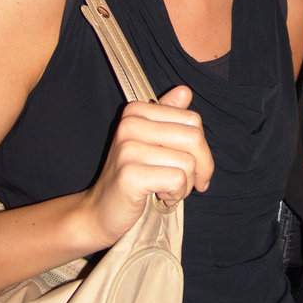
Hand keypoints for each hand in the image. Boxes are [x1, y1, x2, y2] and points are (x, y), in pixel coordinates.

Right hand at [81, 85, 213, 246]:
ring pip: (187, 162)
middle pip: (194, 138)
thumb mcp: (152, 143)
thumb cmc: (134, 176)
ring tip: (166, 190)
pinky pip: (177, 179)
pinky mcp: (130, 174)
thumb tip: (185, 91)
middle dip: (201, 166)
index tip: (193, 167)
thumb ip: (169, 116)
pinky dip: (176, 194)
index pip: (192, 120)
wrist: (100, 211)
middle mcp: (130, 124)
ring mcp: (128, 148)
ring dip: (185, 185)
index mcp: (136, 111)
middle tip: (187, 183)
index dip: (201, 148)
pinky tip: (159, 197)